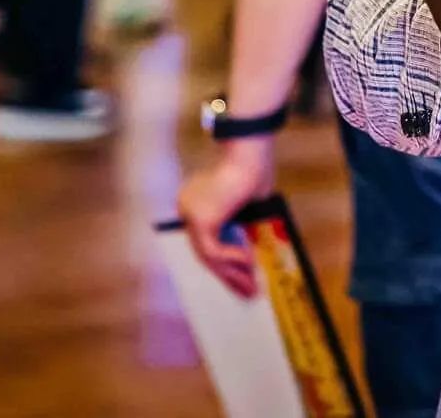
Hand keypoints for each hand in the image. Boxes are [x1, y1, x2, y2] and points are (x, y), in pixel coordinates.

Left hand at [178, 136, 276, 297]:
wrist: (250, 149)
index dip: (221, 263)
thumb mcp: (248, 203)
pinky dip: (231, 260)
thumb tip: (249, 255)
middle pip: (204, 253)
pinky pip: (212, 251)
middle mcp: (186, 209)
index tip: (237, 278)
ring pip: (207, 257)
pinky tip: (248, 262)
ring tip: (252, 287)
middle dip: (227, 276)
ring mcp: (190, 215)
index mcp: (195, 203)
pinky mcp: (200, 220)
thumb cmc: (254, 168)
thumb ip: (242, 225)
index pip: (205, 241)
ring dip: (231, 274)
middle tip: (246, 291)